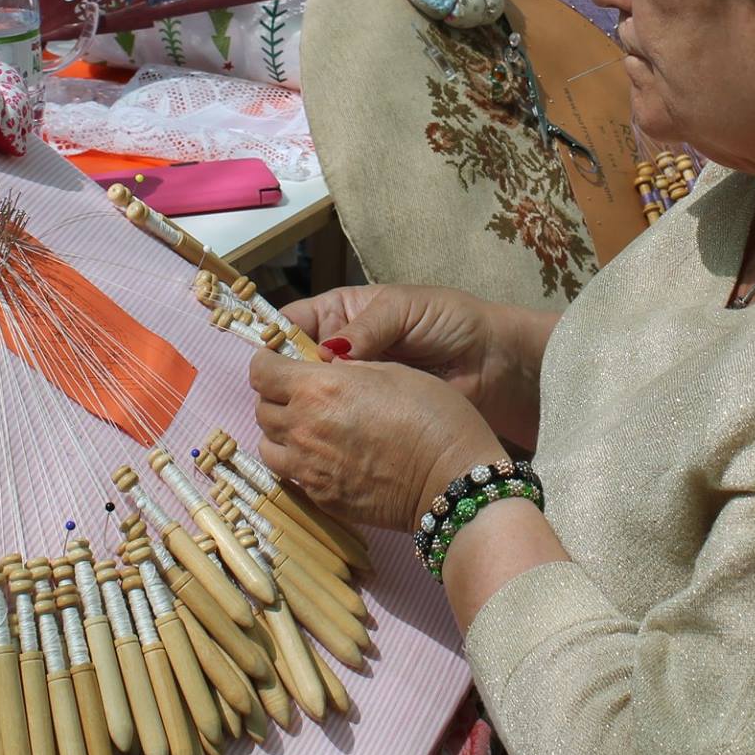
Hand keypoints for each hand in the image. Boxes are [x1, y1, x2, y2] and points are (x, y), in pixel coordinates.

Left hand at [249, 350, 503, 531]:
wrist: (451, 479)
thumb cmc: (433, 414)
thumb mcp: (392, 369)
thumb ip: (348, 366)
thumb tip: (328, 363)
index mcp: (317, 387)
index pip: (261, 370)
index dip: (268, 362)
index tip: (280, 361)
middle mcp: (302, 427)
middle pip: (261, 408)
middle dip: (275, 396)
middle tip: (300, 392)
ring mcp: (307, 468)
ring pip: (268, 445)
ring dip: (281, 431)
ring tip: (308, 426)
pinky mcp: (320, 498)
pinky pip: (291, 475)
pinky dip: (298, 461)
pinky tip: (326, 455)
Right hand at [281, 284, 546, 441]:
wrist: (493, 364)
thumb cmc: (450, 323)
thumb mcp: (405, 309)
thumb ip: (366, 327)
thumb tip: (327, 354)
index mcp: (339, 317)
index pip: (289, 328)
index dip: (272, 344)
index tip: (262, 364)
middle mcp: (336, 356)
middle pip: (288, 371)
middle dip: (280, 383)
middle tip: (279, 400)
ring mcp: (348, 393)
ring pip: (303, 405)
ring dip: (297, 414)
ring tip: (295, 424)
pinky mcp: (362, 424)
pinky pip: (330, 431)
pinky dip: (319, 438)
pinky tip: (314, 445)